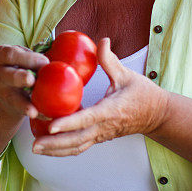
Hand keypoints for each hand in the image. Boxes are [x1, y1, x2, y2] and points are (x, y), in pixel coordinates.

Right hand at [0, 44, 48, 119]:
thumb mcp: (21, 55)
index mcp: (0, 56)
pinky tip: (46, 115)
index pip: (10, 55)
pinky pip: (22, 111)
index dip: (27, 58)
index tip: (45, 61)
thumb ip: (34, 57)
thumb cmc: (19, 64)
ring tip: (33, 111)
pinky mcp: (10, 106)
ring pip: (12, 98)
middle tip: (32, 80)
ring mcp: (2, 92)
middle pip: (7, 75)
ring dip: (23, 104)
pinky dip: (35, 113)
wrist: (6, 85)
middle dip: (19, 77)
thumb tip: (57, 62)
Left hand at [33, 38, 169, 156]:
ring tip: (36, 149)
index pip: (87, 119)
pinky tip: (48, 146)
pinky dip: (64, 149)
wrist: (158, 115)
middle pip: (77, 140)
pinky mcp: (99, 137)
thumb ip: (110, 60)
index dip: (68, 123)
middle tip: (34, 145)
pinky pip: (80, 146)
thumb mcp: (127, 74)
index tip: (50, 125)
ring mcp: (101, 134)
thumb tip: (102, 40)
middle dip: (55, 144)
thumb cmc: (143, 93)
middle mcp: (104, 127)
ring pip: (77, 147)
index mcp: (110, 111)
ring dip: (56, 150)